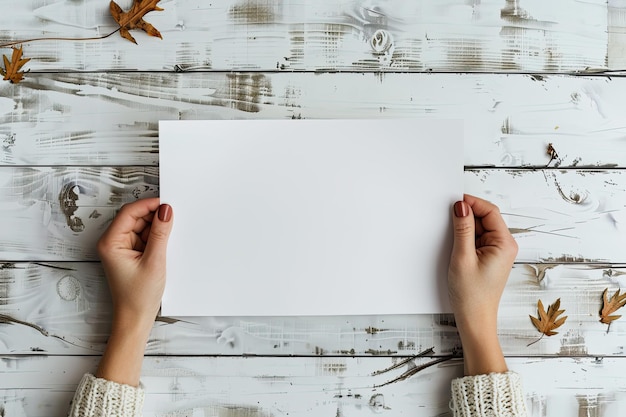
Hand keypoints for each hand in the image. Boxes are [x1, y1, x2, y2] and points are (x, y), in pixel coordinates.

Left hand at [95, 198, 172, 385]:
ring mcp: (122, 249)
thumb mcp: (154, 261)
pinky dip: (155, 237)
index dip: (148, 205)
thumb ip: (161, 233)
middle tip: (173, 218)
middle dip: (154, 217)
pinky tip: (165, 244)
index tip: (167, 203)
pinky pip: (144, 238)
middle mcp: (113, 243)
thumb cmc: (138, 296)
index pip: (129, 213)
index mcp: (111, 242)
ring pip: (141, 227)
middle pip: (135, 218)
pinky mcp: (130, 255)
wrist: (135, 319)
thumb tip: (166, 211)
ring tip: (169, 237)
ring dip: (156, 228)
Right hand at [448, 194, 516, 375]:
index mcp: (504, 243)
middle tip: (448, 217)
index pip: (490, 211)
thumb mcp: (462, 257)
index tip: (454, 201)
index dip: (472, 203)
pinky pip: (478, 239)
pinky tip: (456, 244)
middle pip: (486, 217)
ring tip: (452, 238)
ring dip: (466, 227)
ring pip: (480, 228)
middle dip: (468, 215)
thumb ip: (462, 229)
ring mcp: (497, 251)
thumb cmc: (471, 294)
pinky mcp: (489, 257)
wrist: (474, 319)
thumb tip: (461, 206)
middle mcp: (504, 245)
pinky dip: (466, 237)